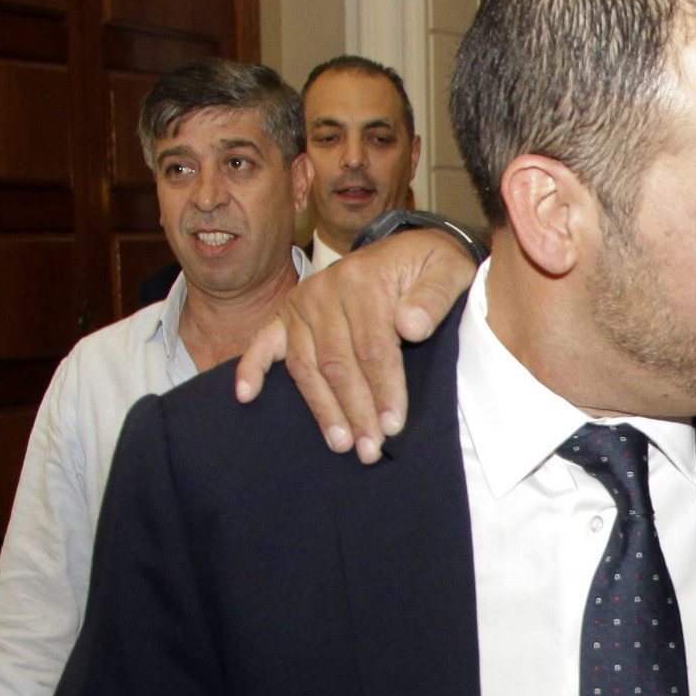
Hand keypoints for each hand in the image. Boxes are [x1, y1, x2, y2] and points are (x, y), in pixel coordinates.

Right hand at [234, 229, 476, 463]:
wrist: (407, 246)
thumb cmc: (429, 266)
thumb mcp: (449, 271)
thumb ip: (433, 297)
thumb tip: (411, 327)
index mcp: (364, 282)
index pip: (373, 348)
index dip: (383, 389)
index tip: (393, 426)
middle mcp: (325, 291)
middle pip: (338, 363)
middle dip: (355, 411)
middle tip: (370, 449)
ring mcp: (302, 303)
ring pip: (307, 365)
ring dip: (322, 408)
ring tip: (340, 443)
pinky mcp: (287, 312)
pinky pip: (263, 342)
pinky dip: (252, 369)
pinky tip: (246, 397)